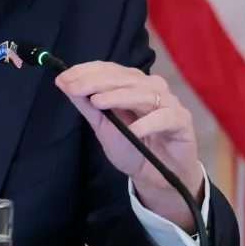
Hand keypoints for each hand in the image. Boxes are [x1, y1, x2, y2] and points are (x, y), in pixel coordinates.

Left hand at [52, 61, 204, 228]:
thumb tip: (64, 83)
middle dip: (96, 82)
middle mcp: (150, 88)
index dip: (86, 71)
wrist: (157, 175)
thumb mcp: (103, 126)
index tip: (63, 78)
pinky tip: (133, 130)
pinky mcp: (182, 121)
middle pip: (125, 78)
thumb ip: (87, 105)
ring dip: (119, 96)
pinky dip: (148, 123)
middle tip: (73, 88)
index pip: (109, 70)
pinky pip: (165, 117)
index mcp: (131, 85)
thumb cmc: (132, 147)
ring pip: (144, 93)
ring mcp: (168, 103)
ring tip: (97, 102)